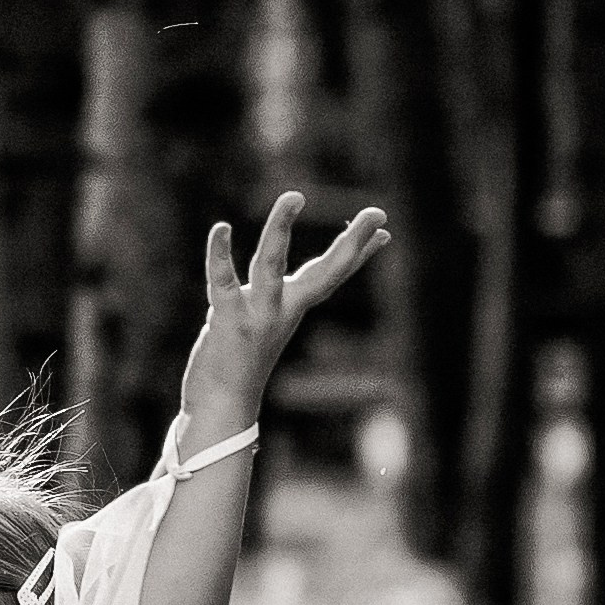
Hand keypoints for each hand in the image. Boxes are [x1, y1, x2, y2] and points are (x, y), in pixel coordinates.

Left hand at [182, 191, 389, 425]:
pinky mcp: (229, 323)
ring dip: (281, 229)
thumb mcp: (266, 322)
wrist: (222, 407)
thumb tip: (290, 282)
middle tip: (378, 212)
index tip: (385, 228)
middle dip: (353, 242)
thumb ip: (276, 297)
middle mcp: (283, 311)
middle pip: (326, 272)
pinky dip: (220, 255)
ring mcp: (258, 317)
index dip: (358, 252)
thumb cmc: (241, 360)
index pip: (332, 275)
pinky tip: (221, 228)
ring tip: (294, 197)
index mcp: (293, 307)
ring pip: (272, 265)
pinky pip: (224, 282)